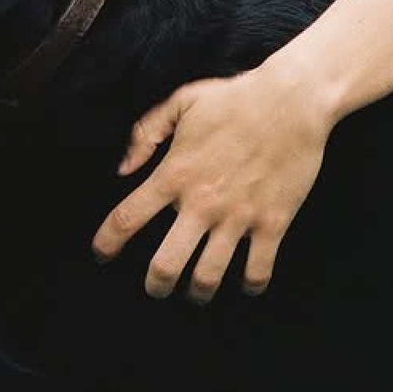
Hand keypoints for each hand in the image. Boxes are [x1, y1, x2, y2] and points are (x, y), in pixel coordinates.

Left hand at [91, 57, 333, 302]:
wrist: (291, 100)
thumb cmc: (233, 98)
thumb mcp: (180, 102)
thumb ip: (145, 133)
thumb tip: (122, 168)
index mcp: (175, 173)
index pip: (127, 218)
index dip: (107, 242)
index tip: (101, 254)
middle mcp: (202, 202)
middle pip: (166, 265)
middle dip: (156, 284)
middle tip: (156, 287)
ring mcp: (238, 217)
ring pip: (209, 277)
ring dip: (198, 292)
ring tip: (196, 292)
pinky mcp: (272, 223)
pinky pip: (257, 271)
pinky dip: (249, 285)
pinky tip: (244, 282)